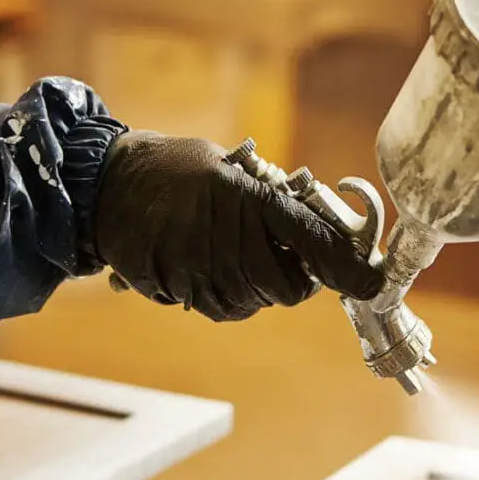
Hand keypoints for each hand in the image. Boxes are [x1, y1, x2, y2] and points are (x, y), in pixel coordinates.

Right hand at [94, 131, 384, 320]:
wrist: (108, 185)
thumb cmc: (176, 170)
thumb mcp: (232, 169)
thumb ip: (274, 203)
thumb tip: (321, 233)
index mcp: (250, 198)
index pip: (314, 241)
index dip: (349, 267)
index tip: (370, 282)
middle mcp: (231, 239)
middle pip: (289, 288)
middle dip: (296, 279)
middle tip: (284, 258)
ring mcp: (204, 270)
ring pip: (256, 302)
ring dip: (259, 287)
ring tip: (236, 254)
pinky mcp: (180, 290)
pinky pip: (224, 309)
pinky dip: (230, 296)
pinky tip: (214, 267)